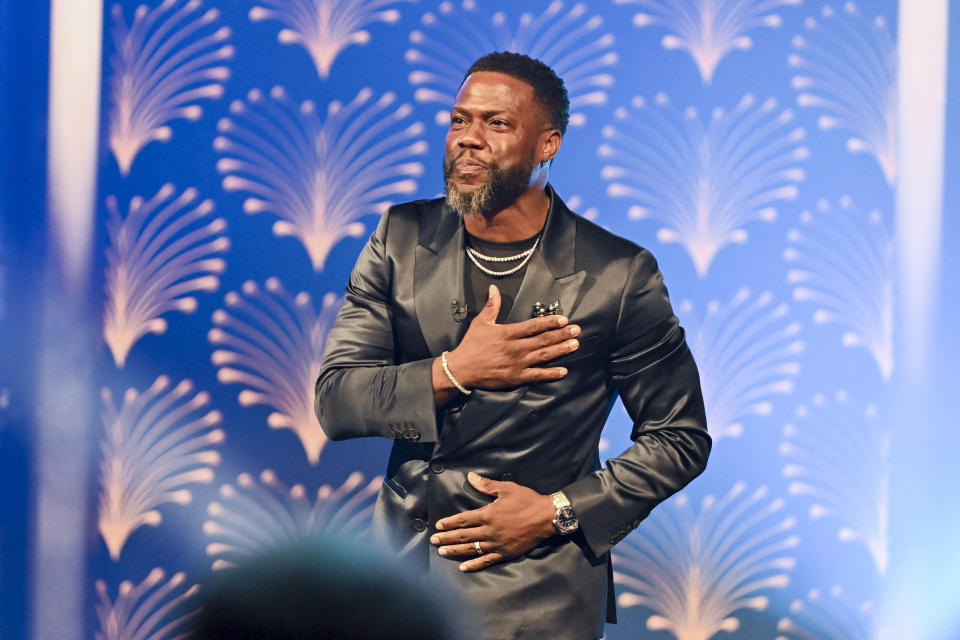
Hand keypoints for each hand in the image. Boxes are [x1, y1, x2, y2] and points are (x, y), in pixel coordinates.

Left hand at [430, 472, 556, 571]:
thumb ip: (487, 485)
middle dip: (447, 538)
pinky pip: (486, 560)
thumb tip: (471, 477)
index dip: (450, 523)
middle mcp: (490, 531)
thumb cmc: (527, 500)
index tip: (439, 526)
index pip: (464, 519)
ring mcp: (497, 544)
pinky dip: (474, 564)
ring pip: (472, 549)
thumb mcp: (507, 489)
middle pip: (464, 535)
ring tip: (442, 552)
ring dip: (456, 551)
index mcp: (488, 514)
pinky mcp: (505, 553)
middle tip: (434, 541)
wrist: (547, 517)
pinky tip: (464, 567)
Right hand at [445, 284, 580, 389]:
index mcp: (508, 333)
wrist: (461, 369)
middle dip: (562, 334)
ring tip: (575, 345)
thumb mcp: (481, 322)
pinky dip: (551, 373)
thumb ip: (492, 306)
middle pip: (543, 339)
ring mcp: (517, 364)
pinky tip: (563, 370)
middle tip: (577, 330)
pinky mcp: (516, 378)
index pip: (533, 326)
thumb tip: (494, 288)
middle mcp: (515, 348)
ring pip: (543, 355)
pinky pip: (537, 375)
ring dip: (561, 350)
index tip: (563, 319)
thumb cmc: (471, 345)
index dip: (550, 322)